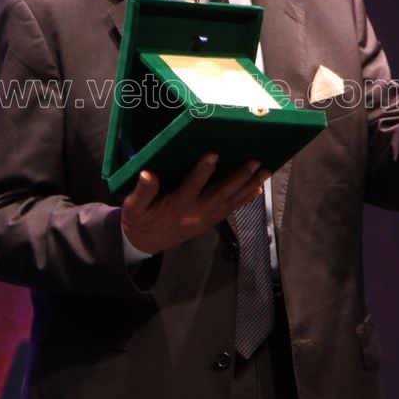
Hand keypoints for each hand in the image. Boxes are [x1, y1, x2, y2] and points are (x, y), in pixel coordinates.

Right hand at [120, 154, 266, 256]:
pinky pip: (231, 210)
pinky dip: (245, 199)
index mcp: (177, 206)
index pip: (192, 186)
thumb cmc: (140, 220)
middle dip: (239, 177)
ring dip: (249, 186)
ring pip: (231, 201)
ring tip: (265, 172)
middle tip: (255, 162)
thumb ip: (142, 191)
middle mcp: (196, 213)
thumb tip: (147, 174)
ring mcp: (206, 219)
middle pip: (221, 193)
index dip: (203, 171)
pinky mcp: (209, 221)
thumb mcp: (134, 207)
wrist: (145, 244)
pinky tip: (257, 189)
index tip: (213, 154)